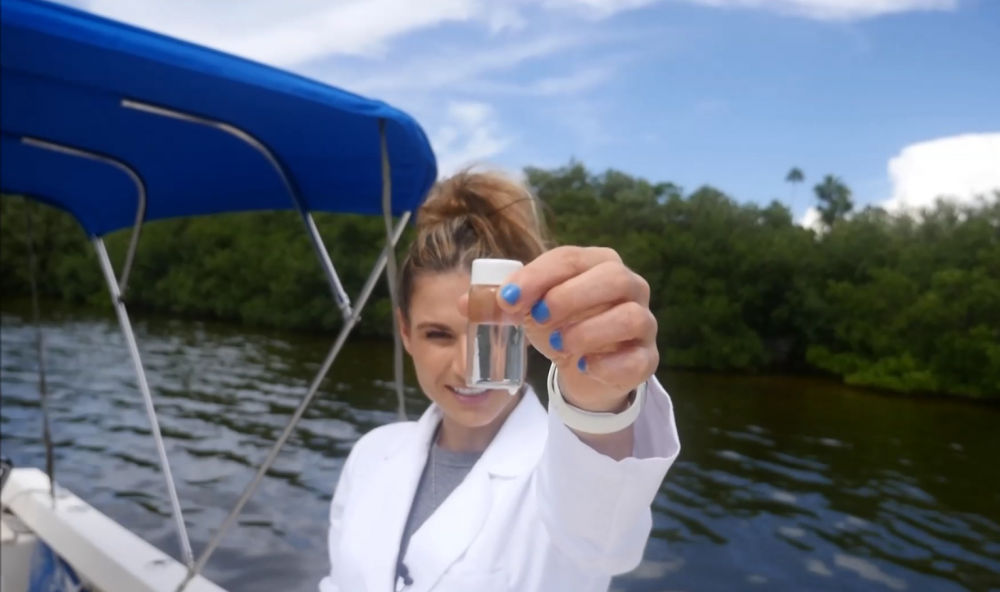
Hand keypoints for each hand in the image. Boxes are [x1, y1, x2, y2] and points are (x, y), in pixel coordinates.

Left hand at [495, 246, 657, 412]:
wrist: (585, 368)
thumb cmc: (560, 326)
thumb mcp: (528, 311)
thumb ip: (500, 303)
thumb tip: (465, 302)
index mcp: (599, 263)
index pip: (570, 257)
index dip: (537, 276)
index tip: (507, 298)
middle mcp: (630, 286)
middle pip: (612, 277)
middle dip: (568, 297)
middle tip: (538, 318)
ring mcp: (644, 323)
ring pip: (630, 316)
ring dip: (588, 331)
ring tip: (560, 344)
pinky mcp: (647, 358)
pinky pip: (636, 359)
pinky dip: (606, 364)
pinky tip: (583, 366)